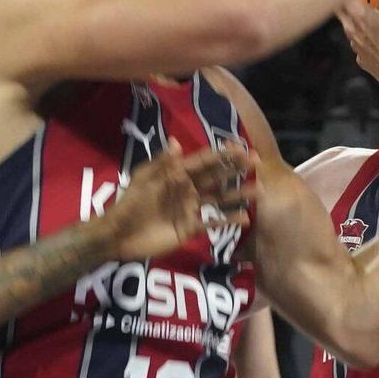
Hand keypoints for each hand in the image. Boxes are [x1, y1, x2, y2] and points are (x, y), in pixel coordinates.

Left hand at [101, 145, 256, 262]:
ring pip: (219, 199)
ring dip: (238, 194)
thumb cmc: (130, 203)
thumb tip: (177, 142)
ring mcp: (189, 209)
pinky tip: (246, 218)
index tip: (240, 147)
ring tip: (259, 190)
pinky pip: (211, 222)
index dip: (221, 154)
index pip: (203, 161)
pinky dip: (228, 220)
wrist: (119, 234)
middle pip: (216, 177)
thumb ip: (162, 163)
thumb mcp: (144, 179)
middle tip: (257, 162)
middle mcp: (187, 189)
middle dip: (236, 169)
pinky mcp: (188, 228)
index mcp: (176, 174)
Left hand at [336, 0, 378, 104]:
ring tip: (365, 8)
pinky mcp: (361, 58)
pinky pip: (357, 41)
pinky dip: (362, 34)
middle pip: (338, 8)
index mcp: (361, 16)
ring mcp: (355, 46)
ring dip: (353, 15)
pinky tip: (375, 34)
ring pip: (347, 25)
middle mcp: (352, 31)